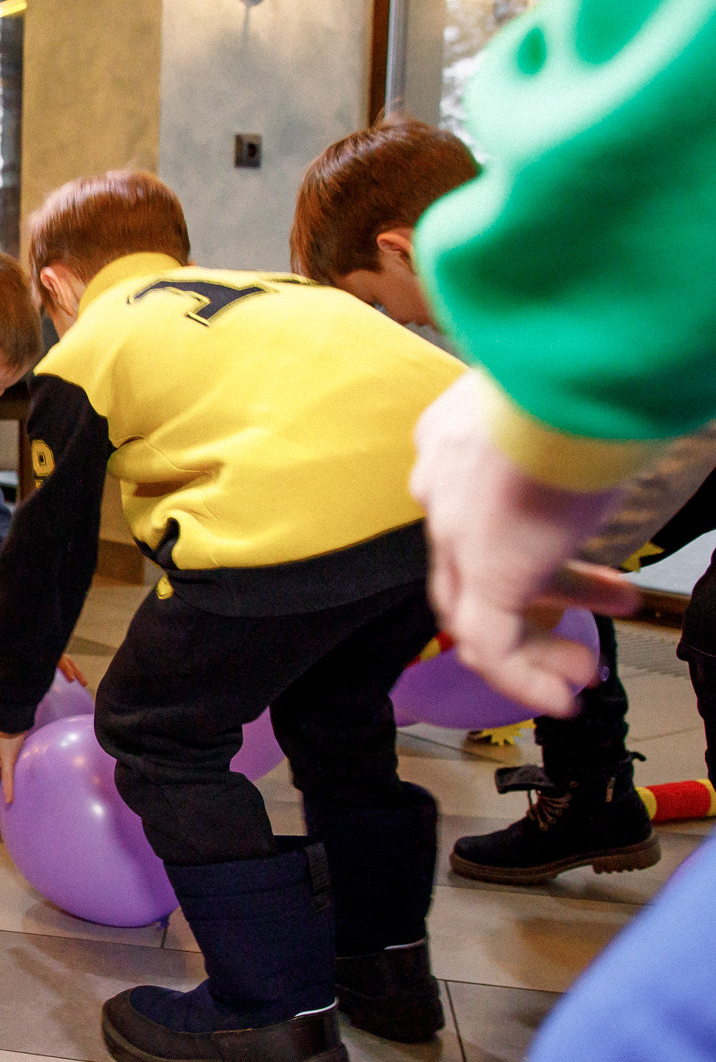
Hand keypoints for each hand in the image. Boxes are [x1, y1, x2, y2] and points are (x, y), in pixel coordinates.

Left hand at [410, 370, 638, 716]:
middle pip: (473, 566)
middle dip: (541, 596)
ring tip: (577, 673)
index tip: (578, 562)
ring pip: (474, 612)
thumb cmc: (586, 367)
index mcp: (453, 442)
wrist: (572, 368)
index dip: (531, 543)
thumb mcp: (568, 398)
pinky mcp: (482, 569)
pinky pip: (489, 644)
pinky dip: (522, 676)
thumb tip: (619, 417)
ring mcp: (455, 531)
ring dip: (531, 650)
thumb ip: (570, 426)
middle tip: (598, 610)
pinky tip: (561, 694)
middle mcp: (442, 486)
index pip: (476, 512)